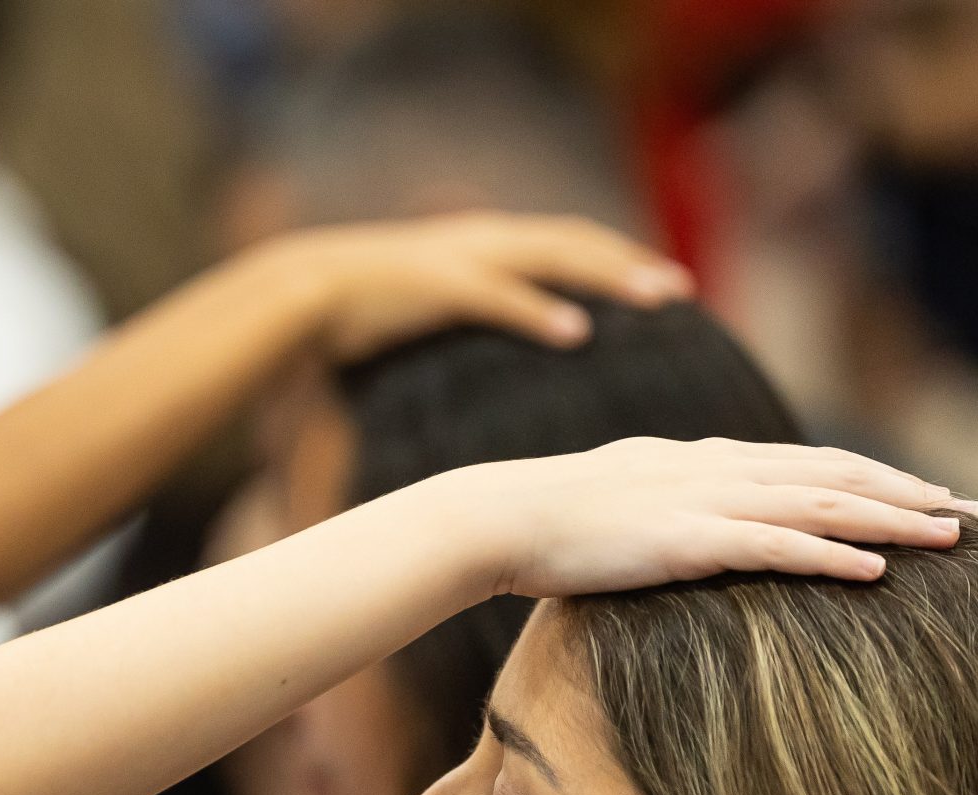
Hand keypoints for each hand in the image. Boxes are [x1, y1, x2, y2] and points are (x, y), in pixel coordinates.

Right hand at [273, 213, 695, 364]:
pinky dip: (540, 312)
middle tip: (682, 288)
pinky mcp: (436, 286)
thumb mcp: (417, 314)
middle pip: (573, 242)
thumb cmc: (350, 315)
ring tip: (657, 298)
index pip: (560, 244)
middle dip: (629, 262)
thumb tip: (484, 370)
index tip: (654, 284)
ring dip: (609, 275)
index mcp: (478, 247)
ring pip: (554, 257)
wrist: (295, 293)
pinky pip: (501, 297)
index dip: (610, 259)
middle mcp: (480, 242)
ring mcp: (462, 260)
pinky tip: (576, 333)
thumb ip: (459, 332)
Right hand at [392, 437, 974, 601]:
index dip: (876, 475)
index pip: (810, 461)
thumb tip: (689, 521)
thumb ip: (667, 500)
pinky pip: (776, 545)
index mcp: (705, 459)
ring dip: (893, 519)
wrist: (497, 517)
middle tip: (973, 514)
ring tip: (952, 538)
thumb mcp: (620, 499)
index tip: (928, 494)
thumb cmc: (545, 520)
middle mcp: (718, 468)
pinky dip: (831, 553)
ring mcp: (705, 501)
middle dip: (910, 493)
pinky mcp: (687, 539)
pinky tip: (876, 571)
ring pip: (823, 503)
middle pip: (837, 474)